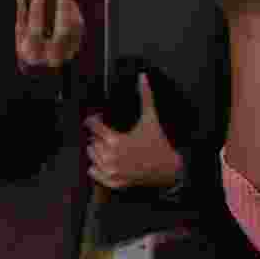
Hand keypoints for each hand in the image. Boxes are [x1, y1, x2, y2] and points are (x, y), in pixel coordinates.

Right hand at [14, 0, 83, 72]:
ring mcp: (66, 53)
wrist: (43, 70)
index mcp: (33, 52)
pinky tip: (69, 3)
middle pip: (62, 29)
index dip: (37, 11)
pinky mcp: (76, 48)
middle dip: (62, 5)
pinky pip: (80, 28)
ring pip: (74, 27)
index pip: (35, 31)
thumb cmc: (29, 50)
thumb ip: (21, 15)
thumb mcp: (20, 36)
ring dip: (70, 6)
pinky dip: (75, 13)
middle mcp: (51, 55)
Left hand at [84, 73, 182, 189]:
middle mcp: (110, 158)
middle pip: (92, 142)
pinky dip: (97, 167)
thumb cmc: (157, 142)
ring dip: (97, 150)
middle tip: (108, 133)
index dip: (94, 120)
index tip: (97, 118)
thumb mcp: (150, 118)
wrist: (167, 168)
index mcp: (116, 141)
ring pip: (92, 157)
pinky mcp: (113, 182)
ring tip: (110, 146)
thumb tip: (143, 77)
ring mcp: (111, 172)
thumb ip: (145, 96)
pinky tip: (107, 160)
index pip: (93, 127)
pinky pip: (94, 173)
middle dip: (99, 136)